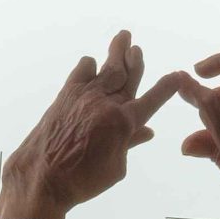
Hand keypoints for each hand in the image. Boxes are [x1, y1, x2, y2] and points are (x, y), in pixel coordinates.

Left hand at [0, 31, 183, 218]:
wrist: (41, 178)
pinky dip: (87, 66)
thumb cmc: (81, 181)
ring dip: (116, 52)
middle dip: (135, 61)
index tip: (178, 76)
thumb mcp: (115, 168)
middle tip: (138, 48)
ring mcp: (85, 97)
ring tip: (123, 37)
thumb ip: (129, 144)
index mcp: (124, 123)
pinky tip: (90, 63)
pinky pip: (79, 74)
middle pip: (127, 76)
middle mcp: (106, 104)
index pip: (153, 100)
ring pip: (107, 69)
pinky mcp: (65, 97)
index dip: (167, 88)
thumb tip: (146, 132)